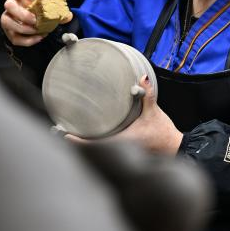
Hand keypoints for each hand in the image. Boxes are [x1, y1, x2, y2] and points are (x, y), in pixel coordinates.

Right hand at [0, 0, 71, 46]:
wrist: (37, 25)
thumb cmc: (42, 12)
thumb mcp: (52, 8)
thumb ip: (60, 10)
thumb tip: (68, 16)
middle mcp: (13, 5)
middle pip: (8, 4)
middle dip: (22, 13)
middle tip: (35, 20)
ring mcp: (9, 18)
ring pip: (6, 21)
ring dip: (22, 27)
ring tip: (37, 30)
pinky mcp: (10, 32)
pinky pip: (14, 37)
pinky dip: (27, 40)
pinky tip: (38, 38)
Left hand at [68, 75, 183, 154]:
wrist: (174, 147)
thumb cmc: (163, 132)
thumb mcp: (154, 112)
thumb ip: (147, 95)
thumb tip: (141, 78)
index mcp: (122, 141)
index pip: (93, 145)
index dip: (76, 141)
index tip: (62, 134)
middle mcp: (118, 150)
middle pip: (89, 150)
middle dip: (72, 142)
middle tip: (55, 130)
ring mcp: (119, 153)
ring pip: (94, 151)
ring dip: (80, 144)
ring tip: (64, 133)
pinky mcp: (122, 152)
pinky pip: (102, 149)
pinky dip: (90, 144)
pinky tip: (83, 137)